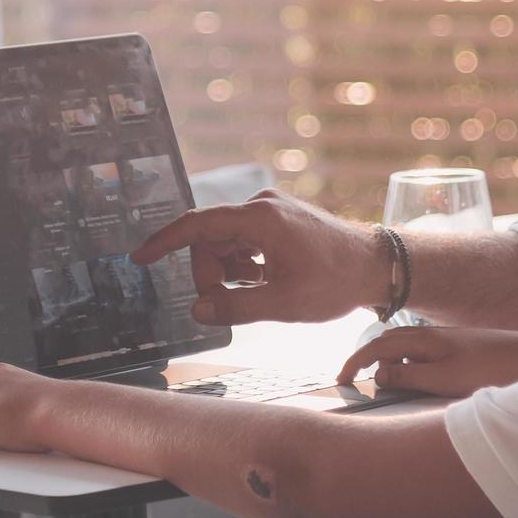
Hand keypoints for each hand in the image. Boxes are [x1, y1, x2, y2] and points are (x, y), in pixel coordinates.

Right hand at [131, 192, 388, 324]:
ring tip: (255, 296)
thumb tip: (198, 311)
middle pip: (209, 240)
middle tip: (227, 305)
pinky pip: (243, 243)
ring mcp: (271, 212)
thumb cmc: (336, 282)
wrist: (377, 267)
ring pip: (225, 244)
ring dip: (228, 274)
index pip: (197, 226)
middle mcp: (262, 206)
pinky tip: (261, 286)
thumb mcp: (284, 303)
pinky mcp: (278, 222)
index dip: (164, 242)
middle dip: (209, 275)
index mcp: (260, 218)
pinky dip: (243, 267)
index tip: (139, 258)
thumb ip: (235, 308)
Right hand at [336, 323, 517, 396]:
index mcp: (423, 339)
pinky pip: (421, 353)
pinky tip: (416, 380)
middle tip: (354, 383)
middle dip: (367, 360)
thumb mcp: (444, 379)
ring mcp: (445, 340)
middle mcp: (431, 335)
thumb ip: (408, 376)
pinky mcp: (458, 349)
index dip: (354, 363)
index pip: (376, 346)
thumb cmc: (489, 369)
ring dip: (388, 362)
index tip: (340, 381)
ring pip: (404, 347)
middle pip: (387, 342)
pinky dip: (407, 364)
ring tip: (381, 384)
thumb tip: (377, 374)